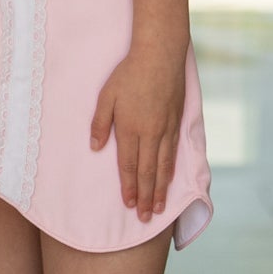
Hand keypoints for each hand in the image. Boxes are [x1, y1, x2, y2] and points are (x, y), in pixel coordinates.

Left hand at [90, 44, 185, 222]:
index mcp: (130, 128)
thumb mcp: (105, 96)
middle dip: (145, 196)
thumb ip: (100, 124)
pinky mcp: (177, 122)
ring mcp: (167, 129)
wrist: (160, 56)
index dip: (128, 186)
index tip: (128, 204)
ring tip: (159, 208)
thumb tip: (96, 149)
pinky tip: (169, 181)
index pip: (128, 165)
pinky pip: (174, 153)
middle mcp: (151, 133)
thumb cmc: (127, 74)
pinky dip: (171, 171)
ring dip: (160, 189)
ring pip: (163, 166)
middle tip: (144, 217)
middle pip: (147, 172)